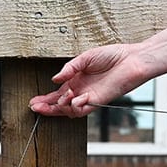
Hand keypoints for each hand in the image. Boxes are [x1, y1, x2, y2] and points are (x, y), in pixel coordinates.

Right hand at [27, 21, 166, 117]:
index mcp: (77, 81)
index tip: (33, 102)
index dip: (45, 100)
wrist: (132, 60)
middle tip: (35, 108)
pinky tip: (75, 98)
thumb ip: (70, 68)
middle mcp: (82, 91)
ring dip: (62, 106)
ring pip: (70, 111)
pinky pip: (83, 110)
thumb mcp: (86, 57)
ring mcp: (90, 98)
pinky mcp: (99, 101)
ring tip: (61, 98)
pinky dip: (76, 106)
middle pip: (60, 106)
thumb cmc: (113, 56)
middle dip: (47, 108)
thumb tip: (55, 79)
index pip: (57, 94)